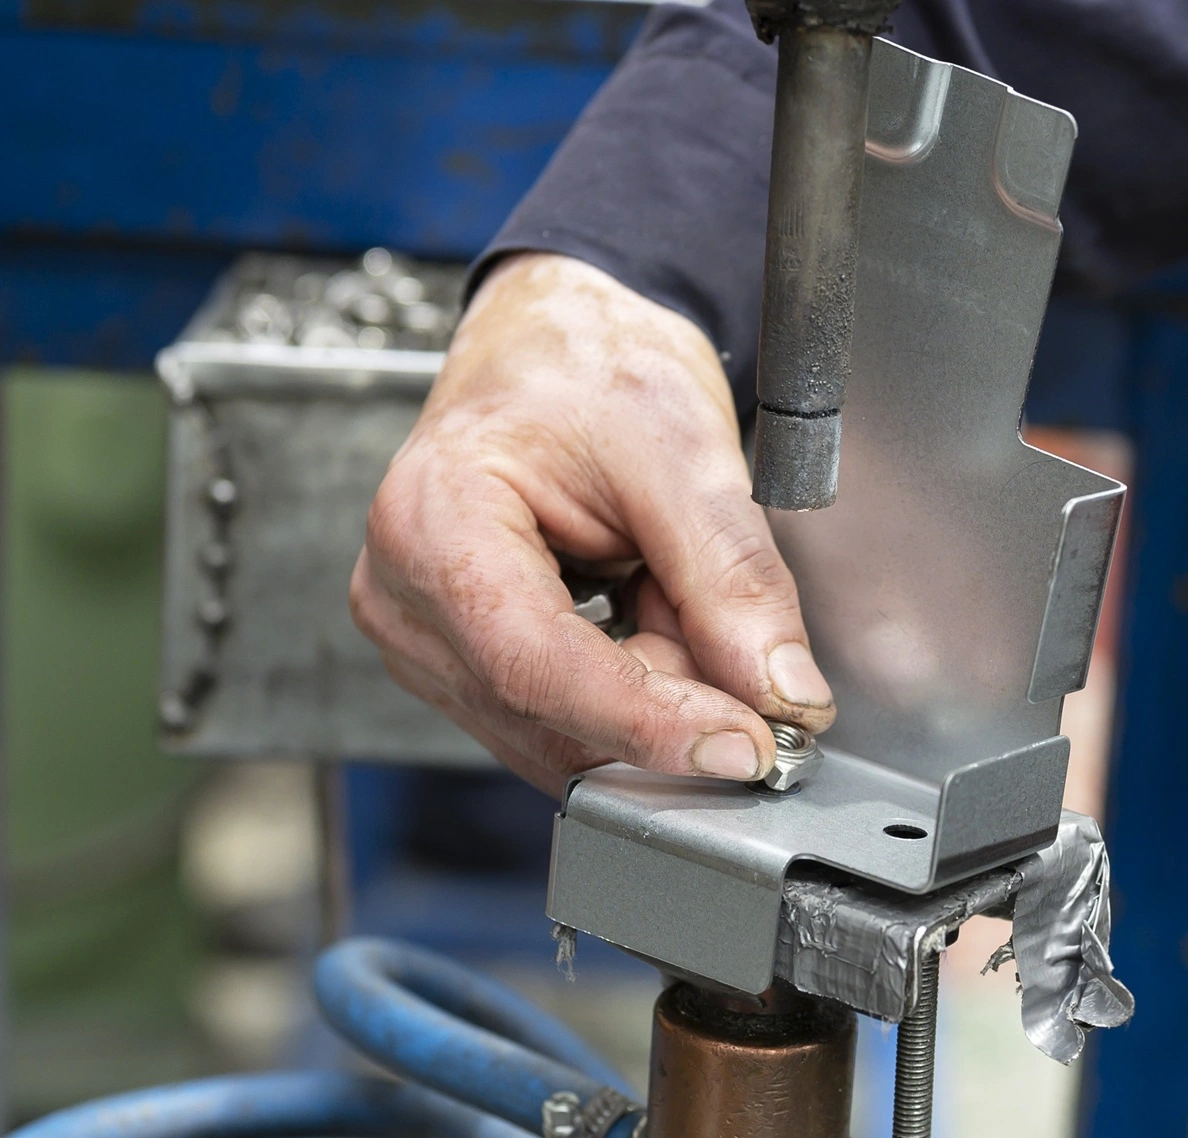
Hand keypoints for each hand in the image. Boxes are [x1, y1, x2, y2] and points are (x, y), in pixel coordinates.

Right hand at [351, 252, 834, 791]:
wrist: (557, 342)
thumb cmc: (592, 367)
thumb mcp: (685, 452)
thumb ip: (734, 580)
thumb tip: (784, 696)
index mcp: (434, 522)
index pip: (537, 665)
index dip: (648, 721)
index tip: (747, 746)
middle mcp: (403, 594)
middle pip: (548, 712)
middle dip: (666, 706)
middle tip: (748, 655)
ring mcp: (423, 637)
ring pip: (559, 732)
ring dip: (652, 696)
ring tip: (676, 596)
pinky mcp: (458, 662)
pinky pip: (557, 720)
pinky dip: (630, 693)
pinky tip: (649, 619)